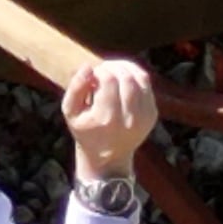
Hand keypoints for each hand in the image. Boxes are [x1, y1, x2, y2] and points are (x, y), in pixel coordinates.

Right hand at [59, 54, 155, 177]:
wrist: (108, 157)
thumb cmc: (86, 129)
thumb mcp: (71, 112)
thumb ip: (76, 88)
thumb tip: (88, 66)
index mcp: (106, 119)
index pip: (108, 80)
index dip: (99, 71)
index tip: (92, 75)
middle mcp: (129, 119)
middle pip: (126, 78)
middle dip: (113, 66)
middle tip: (102, 69)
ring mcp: (144, 118)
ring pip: (140, 78)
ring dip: (125, 67)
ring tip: (113, 69)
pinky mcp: (152, 115)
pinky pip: (147, 85)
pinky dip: (135, 75)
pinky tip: (123, 77)